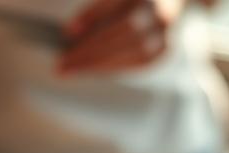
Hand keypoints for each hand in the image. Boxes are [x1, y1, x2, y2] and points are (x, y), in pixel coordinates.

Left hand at [58, 0, 183, 74]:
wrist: (164, 3)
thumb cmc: (123, 3)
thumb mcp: (112, 2)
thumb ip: (98, 10)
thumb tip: (72, 32)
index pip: (118, 0)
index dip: (94, 14)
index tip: (68, 31)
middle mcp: (159, 7)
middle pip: (128, 27)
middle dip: (93, 46)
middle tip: (63, 62)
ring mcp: (165, 28)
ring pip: (137, 49)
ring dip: (101, 61)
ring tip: (71, 69)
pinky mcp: (165, 48)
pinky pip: (140, 62)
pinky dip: (114, 66)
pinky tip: (92, 70)